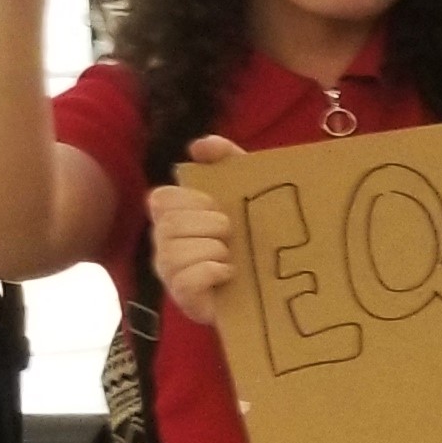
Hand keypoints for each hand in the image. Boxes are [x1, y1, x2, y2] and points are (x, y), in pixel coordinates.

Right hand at [152, 138, 245, 322]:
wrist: (279, 283)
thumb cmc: (254, 234)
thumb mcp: (246, 191)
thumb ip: (226, 159)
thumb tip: (200, 144)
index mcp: (176, 215)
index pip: (162, 198)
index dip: (191, 200)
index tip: (218, 206)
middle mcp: (166, 243)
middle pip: (169, 225)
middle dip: (208, 225)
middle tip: (231, 233)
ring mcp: (172, 272)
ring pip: (174, 253)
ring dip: (212, 250)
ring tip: (232, 255)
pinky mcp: (185, 298)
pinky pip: (185, 280)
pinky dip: (211, 272)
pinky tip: (229, 272)